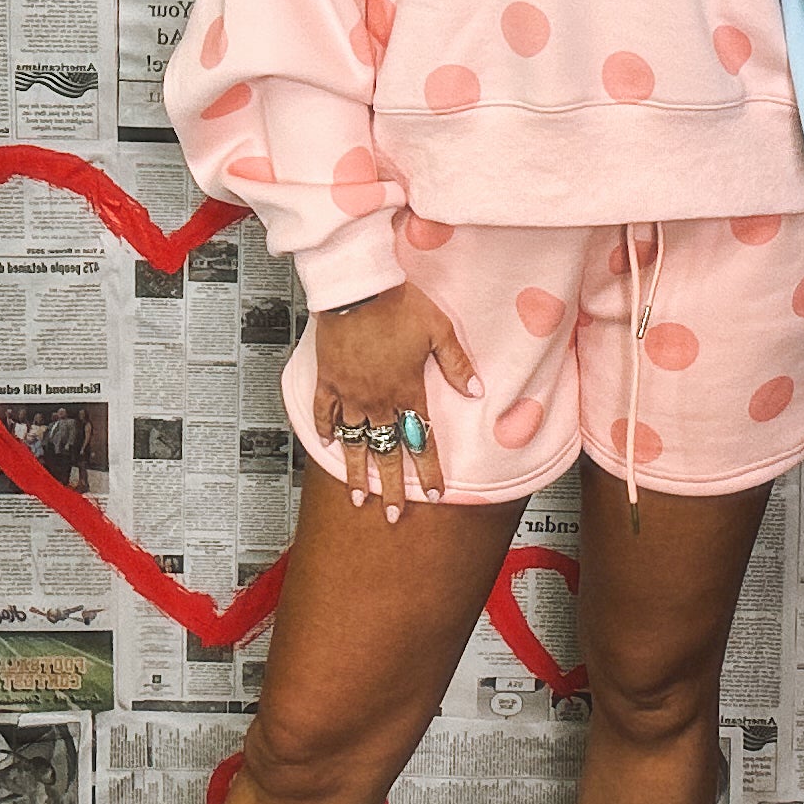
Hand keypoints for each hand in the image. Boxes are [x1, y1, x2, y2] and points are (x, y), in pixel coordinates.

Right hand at [312, 282, 480, 520]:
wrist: (358, 288)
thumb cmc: (399, 304)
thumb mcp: (439, 331)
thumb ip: (457, 365)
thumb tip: (477, 392)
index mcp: (407, 390)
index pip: (421, 440)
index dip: (429, 469)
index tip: (435, 494)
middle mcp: (377, 399)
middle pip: (386, 452)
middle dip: (391, 487)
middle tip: (391, 515)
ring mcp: (350, 393)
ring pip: (354, 441)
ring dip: (357, 471)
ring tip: (358, 496)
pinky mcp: (328, 379)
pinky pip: (325, 412)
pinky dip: (326, 430)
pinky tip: (328, 444)